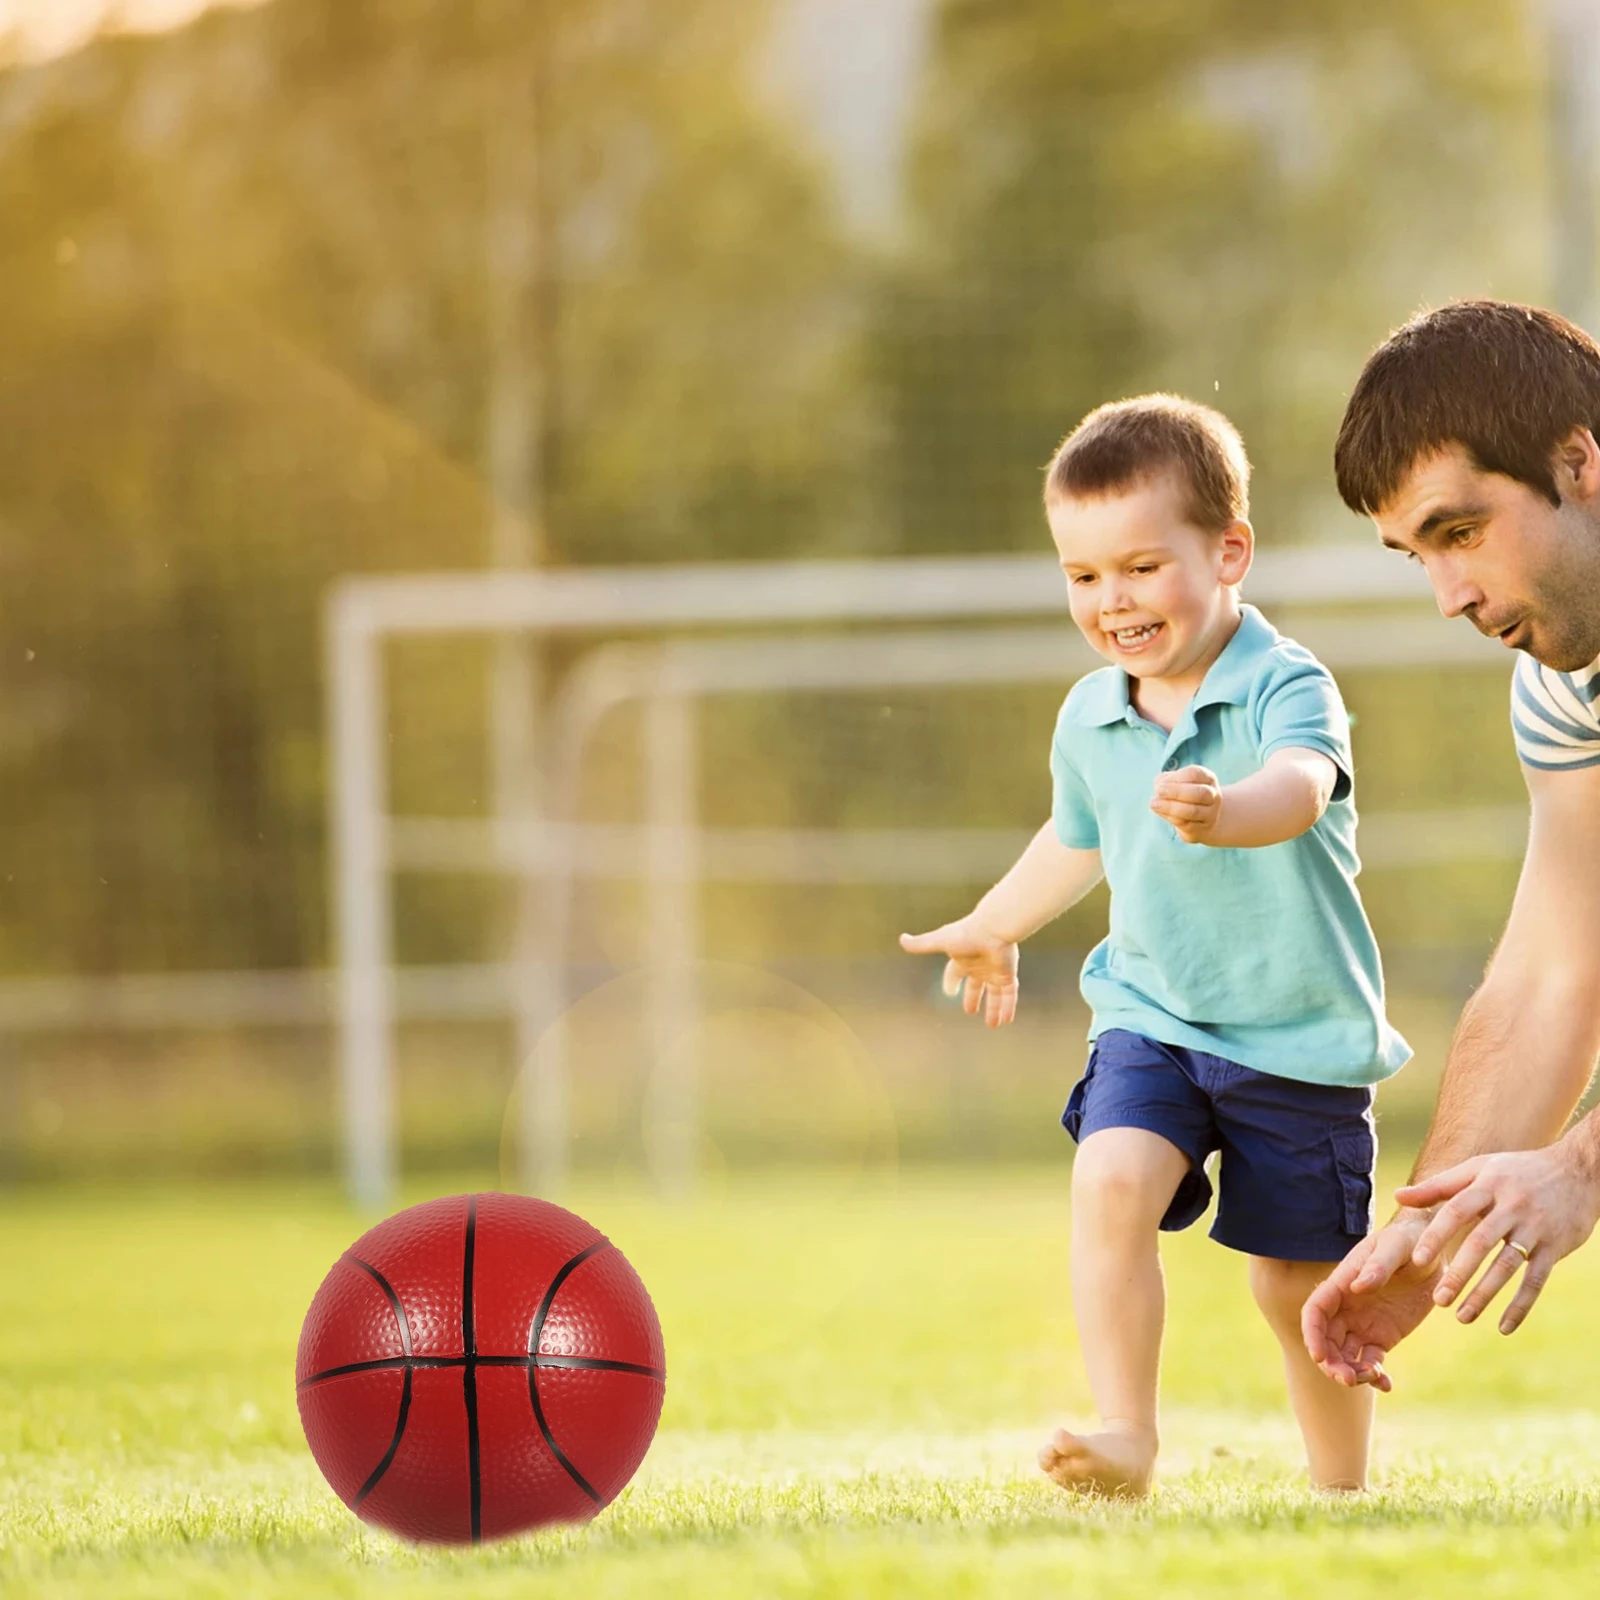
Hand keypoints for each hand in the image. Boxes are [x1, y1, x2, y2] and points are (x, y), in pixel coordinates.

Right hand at [898, 917, 1019, 1026]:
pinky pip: (1009, 994)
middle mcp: (979, 966)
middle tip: (970, 1011)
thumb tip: (901, 939)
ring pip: (995, 993)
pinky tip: (1006, 1020)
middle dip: (973, 997)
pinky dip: (1008, 1007)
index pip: (954, 973)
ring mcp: (995, 971)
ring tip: (993, 1024)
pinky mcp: (1008, 974)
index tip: (949, 991)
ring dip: (994, 1009)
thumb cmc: (966, 934)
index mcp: (962, 959)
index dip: (951, 982)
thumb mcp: (940, 941)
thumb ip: (921, 944)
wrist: (993, 929)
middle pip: (976, 985)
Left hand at [1149, 765, 1222, 843]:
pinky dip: (1171, 817)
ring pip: (1193, 811)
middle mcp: (1213, 796)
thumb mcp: (1175, 782)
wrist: (1201, 821)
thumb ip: (1165, 781)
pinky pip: (1186, 824)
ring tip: (1154, 804)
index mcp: (1208, 779)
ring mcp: (1210, 814)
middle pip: (1200, 793)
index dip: (1177, 777)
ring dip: (1171, 807)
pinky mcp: (1201, 829)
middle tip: (1158, 791)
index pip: (1196, 774)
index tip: (1160, 784)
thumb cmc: (1183, 794)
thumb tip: (1158, 787)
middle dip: (1177, 792)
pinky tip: (1160, 812)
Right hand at [1300, 1210, 1441, 1390]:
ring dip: (1351, 1373)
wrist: (1432, 1251)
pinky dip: (1374, 1377)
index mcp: (1341, 1283)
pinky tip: (1386, 1384)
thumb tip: (1355, 1287)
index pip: (1315, 1311)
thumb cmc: (1407, 1241)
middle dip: (1330, 1362)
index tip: (1319, 1355)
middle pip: (1326, 1340)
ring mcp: (1362, 1324)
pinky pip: (1371, 1362)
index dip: (1312, 1334)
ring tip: (1374, 1377)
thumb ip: (1377, 1265)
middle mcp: (1346, 1307)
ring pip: (1345, 1355)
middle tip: (1348, 1379)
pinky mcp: (1382, 1337)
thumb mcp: (1395, 1246)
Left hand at [1397, 1139, 1599, 1334]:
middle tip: (1439, 1300)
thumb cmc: (1517, 1171)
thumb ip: (1439, 1186)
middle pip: (1480, 1242)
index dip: (1436, 1235)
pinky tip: (1504, 1327)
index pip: (1456, 1211)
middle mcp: (1511, 1206)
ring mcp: (1535, 1227)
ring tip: (1462, 1316)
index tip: (1417, 1261)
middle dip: (1458, 1273)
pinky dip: (1521, 1305)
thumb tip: (1397, 1197)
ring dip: (1484, 1294)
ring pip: (1507, 1265)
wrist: (1578, 1170)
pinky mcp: (1555, 1247)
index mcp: (1488, 1185)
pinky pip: (1536, 1280)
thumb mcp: (1479, 1169)